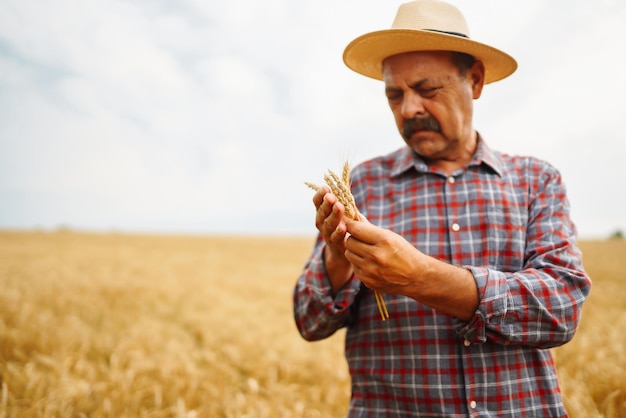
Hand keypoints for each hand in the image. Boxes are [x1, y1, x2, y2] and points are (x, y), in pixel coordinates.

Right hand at [312, 187, 352, 292]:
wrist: (344, 252)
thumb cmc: (346, 227)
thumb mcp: (346, 213)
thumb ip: (345, 202)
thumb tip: (347, 185)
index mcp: (322, 213)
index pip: (317, 202)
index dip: (320, 195)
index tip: (325, 188)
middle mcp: (322, 223)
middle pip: (322, 212)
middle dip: (326, 204)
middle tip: (331, 196)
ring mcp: (327, 235)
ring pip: (328, 225)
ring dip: (333, 215)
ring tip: (338, 207)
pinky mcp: (336, 245)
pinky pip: (336, 238)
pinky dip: (338, 233)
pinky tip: (343, 227)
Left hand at [344, 216, 478, 319]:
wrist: (416, 277)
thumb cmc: (404, 252)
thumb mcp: (390, 236)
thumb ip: (370, 228)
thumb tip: (353, 217)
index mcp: (384, 241)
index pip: (355, 229)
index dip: (350, 224)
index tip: (348, 222)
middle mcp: (376, 256)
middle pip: (349, 241)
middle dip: (353, 238)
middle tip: (360, 238)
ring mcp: (371, 271)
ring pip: (348, 254)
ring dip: (354, 251)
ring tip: (366, 251)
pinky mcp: (368, 281)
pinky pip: (354, 267)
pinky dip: (358, 263)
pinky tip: (370, 263)